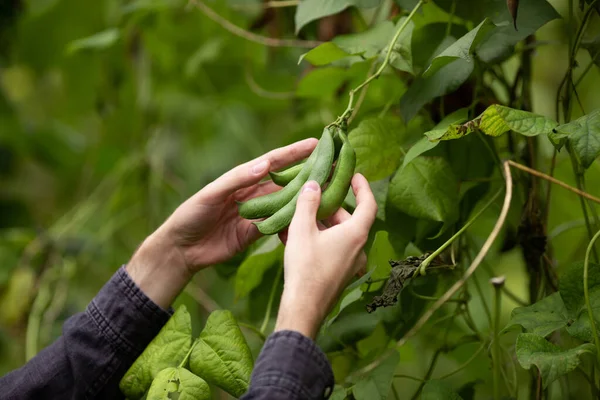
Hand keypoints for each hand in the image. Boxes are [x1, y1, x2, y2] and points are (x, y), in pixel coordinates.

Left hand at [127, 138, 317, 307]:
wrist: (182, 249)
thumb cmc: (191, 214)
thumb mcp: (211, 194)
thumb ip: (237, 179)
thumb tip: (265, 164)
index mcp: (242, 178)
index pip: (273, 162)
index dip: (294, 153)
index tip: (315, 144)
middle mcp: (253, 193)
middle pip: (285, 182)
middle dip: (307, 174)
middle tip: (331, 168)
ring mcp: (256, 214)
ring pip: (285, 204)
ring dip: (303, 199)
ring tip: (328, 194)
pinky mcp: (255, 233)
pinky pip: (278, 226)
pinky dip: (292, 224)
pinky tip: (308, 222)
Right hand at [274, 174, 376, 338]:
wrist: (303, 308)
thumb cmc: (305, 267)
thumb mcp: (302, 229)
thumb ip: (308, 203)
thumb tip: (314, 185)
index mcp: (356, 234)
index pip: (368, 204)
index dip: (362, 187)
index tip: (354, 175)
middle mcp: (359, 248)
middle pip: (349, 219)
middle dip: (331, 206)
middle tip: (314, 195)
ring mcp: (351, 264)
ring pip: (338, 236)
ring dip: (320, 224)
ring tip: (298, 216)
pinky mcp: (340, 275)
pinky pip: (332, 250)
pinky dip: (318, 240)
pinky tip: (294, 237)